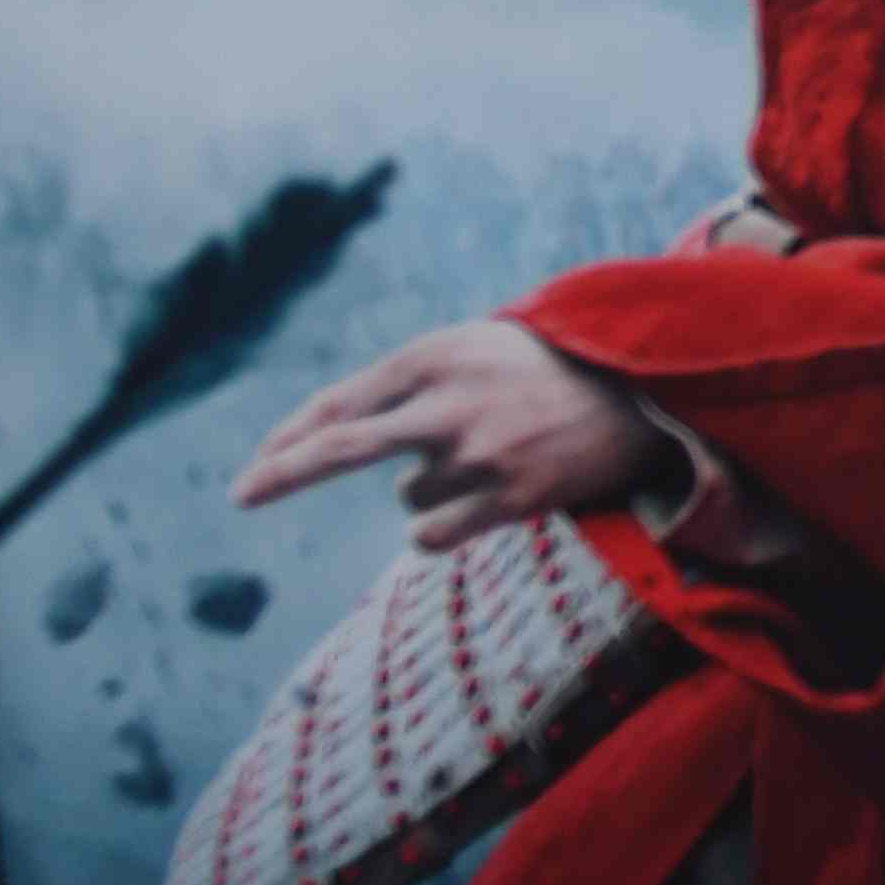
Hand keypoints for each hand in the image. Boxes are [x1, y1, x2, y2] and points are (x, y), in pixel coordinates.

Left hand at [238, 320, 675, 547]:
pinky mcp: (513, 498)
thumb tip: (317, 438)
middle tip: (241, 494)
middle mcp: (452, 403)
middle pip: (345, 445)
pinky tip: (490, 499)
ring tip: (491, 460)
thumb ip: (403, 383)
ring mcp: (482, 453)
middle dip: (285, 472)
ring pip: (407, 497)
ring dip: (432, 489)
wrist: (643, 394)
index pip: (342, 402)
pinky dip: (443, 526)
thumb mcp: (470, 350)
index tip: (252, 475)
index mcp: (436, 356)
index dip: (291, 439)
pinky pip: (432, 533)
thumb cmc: (539, 371)